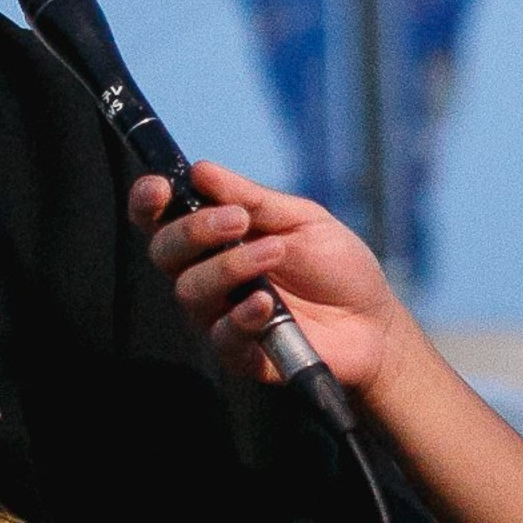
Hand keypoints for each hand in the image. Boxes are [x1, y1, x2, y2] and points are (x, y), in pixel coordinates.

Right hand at [133, 160, 411, 394]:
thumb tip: (201, 169)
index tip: (160, 188)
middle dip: (193, 231)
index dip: (148, 202)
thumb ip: (251, 198)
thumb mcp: (301, 219)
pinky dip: (242, 315)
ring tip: (274, 253)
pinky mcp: (241, 353)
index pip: (162, 220)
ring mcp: (220, 315)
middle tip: (237, 221)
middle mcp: (208, 275)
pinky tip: (268, 303)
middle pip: (165, 253)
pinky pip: (222, 336)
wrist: (374, 321)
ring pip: (190, 291)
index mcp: (216, 238)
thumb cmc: (335, 265)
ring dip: (229, 267)